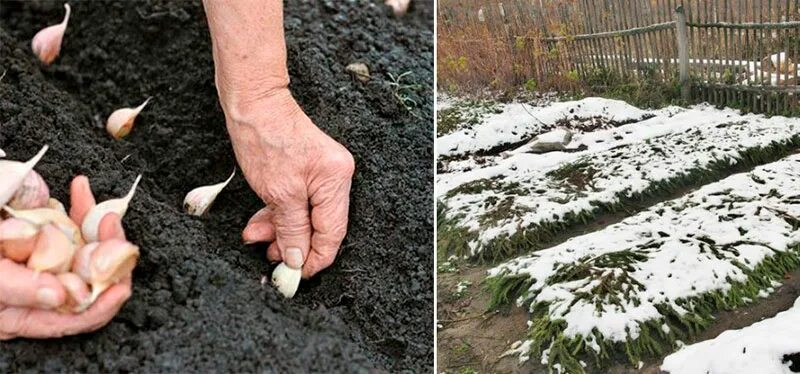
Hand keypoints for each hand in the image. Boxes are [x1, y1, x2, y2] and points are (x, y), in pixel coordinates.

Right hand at [0, 176, 131, 339]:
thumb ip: (16, 288)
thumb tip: (59, 297)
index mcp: (25, 315)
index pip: (77, 318)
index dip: (104, 304)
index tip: (122, 284)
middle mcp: (40, 292)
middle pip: (91, 279)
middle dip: (108, 251)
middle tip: (111, 225)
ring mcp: (43, 262)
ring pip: (86, 249)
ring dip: (95, 222)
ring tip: (94, 199)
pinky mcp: (40, 236)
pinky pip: (69, 226)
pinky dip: (77, 207)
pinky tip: (78, 187)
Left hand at [226, 89, 354, 278]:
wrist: (253, 102)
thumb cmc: (265, 138)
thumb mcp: (278, 193)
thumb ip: (292, 229)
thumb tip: (298, 259)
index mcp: (337, 181)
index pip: (333, 233)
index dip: (315, 259)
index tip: (295, 276)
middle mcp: (336, 177)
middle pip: (320, 226)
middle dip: (293, 243)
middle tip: (269, 257)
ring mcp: (323, 173)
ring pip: (305, 216)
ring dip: (281, 230)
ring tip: (256, 237)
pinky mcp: (307, 170)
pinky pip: (298, 202)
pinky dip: (279, 214)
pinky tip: (261, 221)